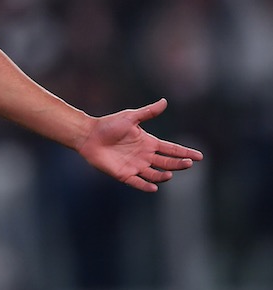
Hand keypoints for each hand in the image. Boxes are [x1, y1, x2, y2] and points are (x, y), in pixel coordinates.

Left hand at [78, 98, 203, 191]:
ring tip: (170, 173)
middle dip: (179, 163)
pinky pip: (138, 183)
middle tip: (189, 163)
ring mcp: (135, 166)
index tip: (200, 156)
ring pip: (155, 174)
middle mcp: (144, 156)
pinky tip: (154, 187)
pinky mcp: (124, 174)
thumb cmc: (108, 125)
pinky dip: (146, 186)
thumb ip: (148, 112)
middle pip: (167, 162)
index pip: (171, 149)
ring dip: (163, 175)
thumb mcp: (131, 117)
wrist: (89, 135)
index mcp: (148, 142)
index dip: (185, 152)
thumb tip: (165, 101)